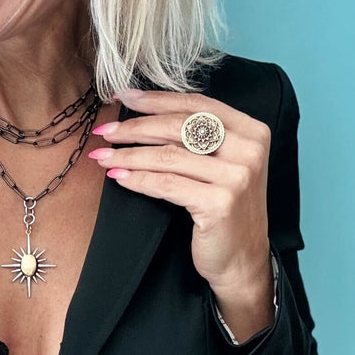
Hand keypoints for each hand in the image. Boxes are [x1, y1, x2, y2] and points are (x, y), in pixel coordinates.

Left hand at [88, 87, 273, 317]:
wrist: (242, 258)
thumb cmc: (225, 207)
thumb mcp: (220, 164)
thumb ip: (196, 137)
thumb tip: (142, 112)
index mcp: (251, 131)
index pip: (196, 104)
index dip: (156, 99)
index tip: (123, 96)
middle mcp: (249, 150)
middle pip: (179, 126)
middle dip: (136, 126)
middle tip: (105, 130)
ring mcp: (236, 177)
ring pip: (168, 156)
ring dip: (129, 154)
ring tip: (103, 156)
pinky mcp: (220, 203)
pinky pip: (166, 184)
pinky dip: (138, 179)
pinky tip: (119, 176)